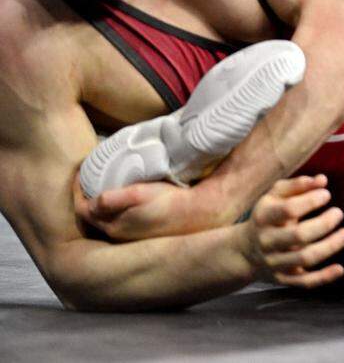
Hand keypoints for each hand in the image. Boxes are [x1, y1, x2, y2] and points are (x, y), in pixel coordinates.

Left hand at [74, 175, 228, 240]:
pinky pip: (117, 221)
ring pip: (105, 219)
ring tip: (103, 186)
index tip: (80, 173)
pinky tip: (122, 200)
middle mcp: (117, 234)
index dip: (78, 191)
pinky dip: (113, 209)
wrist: (198, 213)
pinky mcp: (141, 233)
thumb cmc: (169, 201)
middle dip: (87, 198)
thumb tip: (92, 200)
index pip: (83, 209)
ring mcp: (129, 235)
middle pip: (91, 215)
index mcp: (112, 225)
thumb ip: (113, 199)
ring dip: (100, 204)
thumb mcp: (140, 194)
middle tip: (89, 180)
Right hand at [243, 175, 343, 287]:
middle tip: (339, 213)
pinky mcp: (283, 279)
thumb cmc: (269, 215)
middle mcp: (267, 241)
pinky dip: (324, 277)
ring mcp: (274, 262)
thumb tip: (322, 180)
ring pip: (304, 258)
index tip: (327, 194)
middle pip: (299, 235)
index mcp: (264, 217)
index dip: (311, 201)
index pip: (289, 209)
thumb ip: (298, 185)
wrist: (245, 250)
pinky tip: (340, 269)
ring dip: (330, 247)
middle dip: (324, 224)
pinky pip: (305, 282)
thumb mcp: (276, 196)